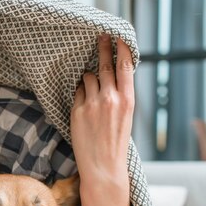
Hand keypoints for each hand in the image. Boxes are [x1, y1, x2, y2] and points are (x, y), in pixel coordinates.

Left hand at [70, 35, 134, 186]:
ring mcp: (92, 104)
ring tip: (91, 86)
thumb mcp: (126, 118)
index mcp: (128, 100)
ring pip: (88, 77)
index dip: (122, 48)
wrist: (103, 168)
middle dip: (102, 50)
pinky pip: (77, 92)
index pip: (125, 66)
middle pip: (104, 66)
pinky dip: (80, 92)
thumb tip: (110, 79)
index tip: (119, 37)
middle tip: (101, 38)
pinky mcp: (77, 111)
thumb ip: (120, 97)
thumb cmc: (116, 145)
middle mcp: (110, 99)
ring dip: (89, 77)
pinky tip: (83, 102)